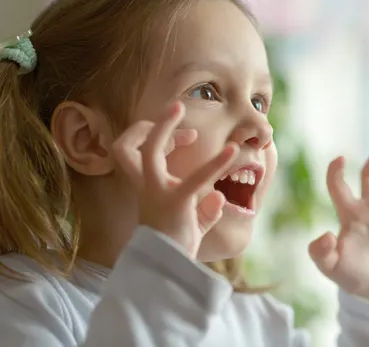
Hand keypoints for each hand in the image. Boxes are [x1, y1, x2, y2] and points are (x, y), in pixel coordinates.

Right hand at [112, 101, 238, 258]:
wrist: (168, 269)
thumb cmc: (178, 246)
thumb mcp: (192, 225)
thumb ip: (204, 211)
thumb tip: (219, 197)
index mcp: (147, 187)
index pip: (140, 152)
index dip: (161, 137)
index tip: (190, 136)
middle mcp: (146, 186)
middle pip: (127, 147)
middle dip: (150, 125)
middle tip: (175, 107)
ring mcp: (158, 193)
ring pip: (150, 152)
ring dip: (164, 128)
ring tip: (181, 107)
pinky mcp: (177, 203)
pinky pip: (195, 178)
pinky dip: (216, 163)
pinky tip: (234, 151)